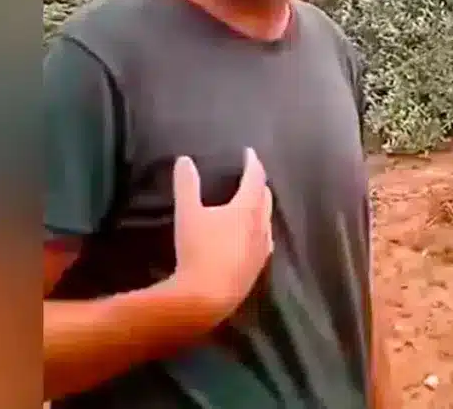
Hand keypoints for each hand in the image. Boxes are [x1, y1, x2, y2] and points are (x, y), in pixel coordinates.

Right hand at [162, 147, 273, 323]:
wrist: (207, 297)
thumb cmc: (198, 250)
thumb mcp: (187, 213)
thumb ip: (187, 185)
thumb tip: (185, 160)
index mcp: (247, 209)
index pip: (255, 178)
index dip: (252, 163)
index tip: (249, 153)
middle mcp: (261, 226)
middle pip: (266, 198)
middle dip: (259, 184)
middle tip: (252, 175)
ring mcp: (262, 249)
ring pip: (267, 220)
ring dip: (262, 207)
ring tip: (254, 203)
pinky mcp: (257, 268)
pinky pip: (264, 241)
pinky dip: (260, 230)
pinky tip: (255, 237)